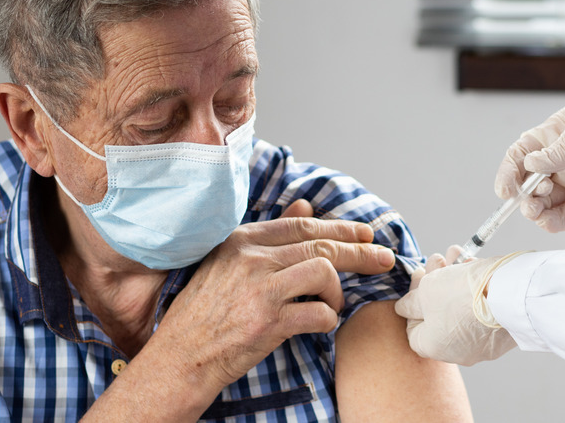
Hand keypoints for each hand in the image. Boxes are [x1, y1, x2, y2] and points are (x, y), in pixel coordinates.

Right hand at [134, 200, 395, 415]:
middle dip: (360, 252)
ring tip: (331, 303)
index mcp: (242, 240)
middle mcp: (252, 259)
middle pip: (322, 246)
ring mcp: (260, 290)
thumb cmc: (204, 312)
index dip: (341, 228)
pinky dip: (328, 318)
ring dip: (337, 292)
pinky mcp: (268, 323)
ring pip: (325, 273)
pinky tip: (320, 322)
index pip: (304, 225)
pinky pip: (320, 313)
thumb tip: (305, 206)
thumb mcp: (228, 263)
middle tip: (384, 259)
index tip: (365, 233)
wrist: (180, 357)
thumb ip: (269, 235)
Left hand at [395, 251, 522, 365]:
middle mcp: (458, 351)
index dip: (413, 299)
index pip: (413, 326)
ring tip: (456, 254)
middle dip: (435, 282)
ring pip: (460, 306)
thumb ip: (411, 301)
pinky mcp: (502, 332)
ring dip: (455, 278)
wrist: (510, 294)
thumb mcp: (426, 292)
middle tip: (438, 259)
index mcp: (433, 347)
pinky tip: (473, 263)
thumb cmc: (461, 294)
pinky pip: (482, 308)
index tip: (419, 276)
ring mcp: (482, 343)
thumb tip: (405, 307)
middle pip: (438, 313)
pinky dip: (476, 287)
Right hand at [495, 91, 564, 232]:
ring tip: (537, 210)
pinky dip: (552, 223)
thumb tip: (533, 163)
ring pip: (543, 202)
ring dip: (533, 209)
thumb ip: (563, 143)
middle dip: (521, 192)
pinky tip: (549, 221)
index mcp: (560, 134)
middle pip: (528, 181)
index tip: (506, 188)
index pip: (523, 152)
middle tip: (530, 197)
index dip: (509, 170)